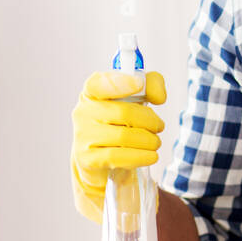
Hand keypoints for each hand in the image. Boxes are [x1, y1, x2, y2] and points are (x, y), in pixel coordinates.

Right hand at [70, 70, 166, 224]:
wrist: (102, 158)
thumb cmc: (120, 123)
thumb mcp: (137, 97)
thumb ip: (152, 85)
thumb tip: (158, 96)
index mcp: (93, 91)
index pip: (99, 83)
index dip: (120, 82)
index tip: (138, 84)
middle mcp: (84, 111)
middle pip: (125, 113)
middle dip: (151, 121)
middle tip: (158, 127)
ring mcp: (83, 136)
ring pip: (124, 137)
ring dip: (149, 141)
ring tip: (154, 142)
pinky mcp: (87, 159)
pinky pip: (118, 157)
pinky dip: (141, 157)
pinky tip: (150, 156)